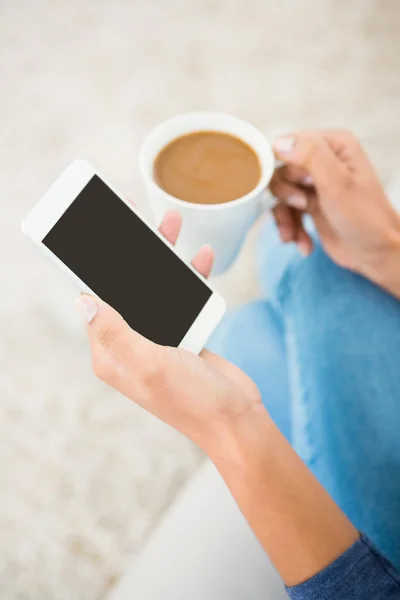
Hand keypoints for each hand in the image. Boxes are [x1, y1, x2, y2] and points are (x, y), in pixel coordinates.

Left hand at [77, 210, 260, 450]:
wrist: (236, 418)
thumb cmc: (191, 399)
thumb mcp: (149, 363)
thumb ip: (115, 330)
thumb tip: (82, 299)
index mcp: (111, 353)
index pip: (95, 300)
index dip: (94, 267)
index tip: (96, 235)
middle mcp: (129, 344)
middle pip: (125, 288)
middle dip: (133, 252)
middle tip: (136, 218)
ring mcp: (157, 338)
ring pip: (155, 288)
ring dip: (164, 257)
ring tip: (171, 222)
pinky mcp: (182, 335)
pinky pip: (181, 297)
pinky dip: (190, 276)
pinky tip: (200, 256)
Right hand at [270, 130, 399, 294]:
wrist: (374, 253)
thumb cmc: (363, 216)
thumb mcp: (338, 182)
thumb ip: (310, 155)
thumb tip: (277, 142)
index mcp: (333, 146)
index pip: (289, 145)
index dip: (284, 167)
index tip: (296, 189)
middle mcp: (322, 161)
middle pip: (281, 171)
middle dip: (286, 194)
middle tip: (303, 205)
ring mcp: (314, 184)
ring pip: (280, 194)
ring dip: (284, 217)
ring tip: (293, 236)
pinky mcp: (309, 205)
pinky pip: (286, 211)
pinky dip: (290, 228)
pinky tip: (302, 243)